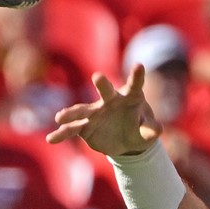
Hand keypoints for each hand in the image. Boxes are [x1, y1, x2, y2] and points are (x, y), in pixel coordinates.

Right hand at [46, 66, 161, 156]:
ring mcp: (94, 113)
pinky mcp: (85, 126)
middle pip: (106, 91)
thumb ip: (151, 130)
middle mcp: (109, 101)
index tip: (139, 66)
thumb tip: (157, 131)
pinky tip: (52, 139)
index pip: (134, 86)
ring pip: (82, 110)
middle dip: (102, 84)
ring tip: (60, 117)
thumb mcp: (148, 133)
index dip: (137, 77)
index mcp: (129, 98)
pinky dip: (62, 134)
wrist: (125, 142)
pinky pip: (72, 129)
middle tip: (98, 77)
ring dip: (71, 113)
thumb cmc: (139, 130)